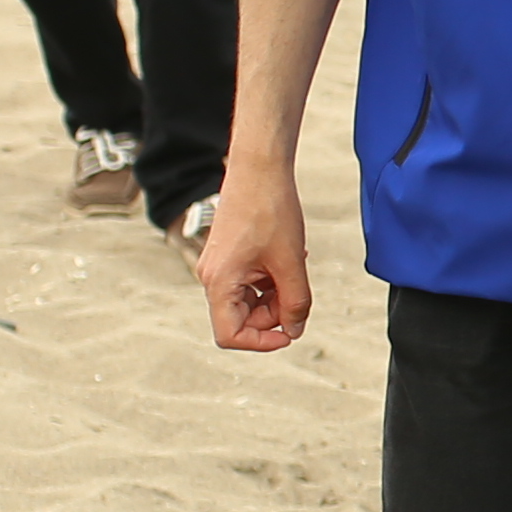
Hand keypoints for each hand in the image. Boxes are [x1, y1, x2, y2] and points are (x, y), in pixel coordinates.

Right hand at [199, 160, 317, 352]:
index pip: (230, 335)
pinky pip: (250, 283)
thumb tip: (295, 330)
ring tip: (294, 268)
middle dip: (274, 314)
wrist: (259, 169)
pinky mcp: (229, 257)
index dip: (261, 342)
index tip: (290, 333)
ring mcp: (219, 266)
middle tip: (298, 292)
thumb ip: (295, 302)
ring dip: (276, 295)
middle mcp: (212, 277)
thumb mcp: (290, 262)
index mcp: (219, 282)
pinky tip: (288, 259)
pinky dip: (271, 280)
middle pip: (241, 319)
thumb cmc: (270, 209)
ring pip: (248, 301)